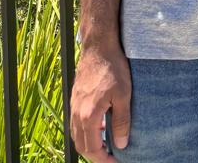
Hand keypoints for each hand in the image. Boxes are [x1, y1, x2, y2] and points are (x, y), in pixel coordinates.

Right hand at [70, 41, 130, 160]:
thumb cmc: (113, 68)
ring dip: (89, 145)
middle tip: (111, 158)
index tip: (115, 162)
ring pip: (77, 136)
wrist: (98, 46)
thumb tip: (120, 145)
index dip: (103, 160)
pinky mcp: (75, 98)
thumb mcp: (124, 95)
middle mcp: (77, 114)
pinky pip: (75, 124)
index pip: (92, 149)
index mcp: (89, 116)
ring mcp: (74, 106)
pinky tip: (99, 127)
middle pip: (82, 146)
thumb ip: (121, 122)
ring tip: (105, 146)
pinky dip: (85, 132)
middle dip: (95, 156)